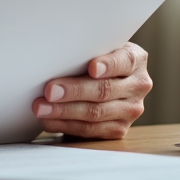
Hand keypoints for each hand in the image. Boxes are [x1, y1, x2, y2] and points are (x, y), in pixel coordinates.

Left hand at [31, 42, 151, 138]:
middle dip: (74, 91)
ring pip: (95, 113)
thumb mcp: (99, 49)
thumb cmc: (96, 59)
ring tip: (42, 108)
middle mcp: (138, 85)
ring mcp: (131, 110)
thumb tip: (58, 55)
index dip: (108, 65)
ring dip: (64, 111)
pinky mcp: (119, 129)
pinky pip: (90, 130)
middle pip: (105, 90)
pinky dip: (66, 125)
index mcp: (136, 60)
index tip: (92, 68)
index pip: (125, 61)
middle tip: (50, 91)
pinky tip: (49, 120)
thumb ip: (88, 51)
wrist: (108, 81)